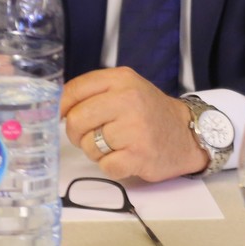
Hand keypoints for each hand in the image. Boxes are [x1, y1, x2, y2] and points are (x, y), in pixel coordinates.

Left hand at [62, 67, 207, 181]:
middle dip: (77, 133)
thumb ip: (95, 92)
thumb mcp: (127, 88)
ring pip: (89, 146)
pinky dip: (111, 166)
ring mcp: (135, 129)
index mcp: (121, 80)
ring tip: (115, 145)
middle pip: (77, 120)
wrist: (186, 134)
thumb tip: (58, 107)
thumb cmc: (149, 112)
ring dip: (96, 151)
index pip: (74, 90)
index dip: (62, 106)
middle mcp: (128, 100)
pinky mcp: (139, 156)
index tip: (62, 116)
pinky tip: (125, 157)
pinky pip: (105, 166)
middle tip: (91, 135)